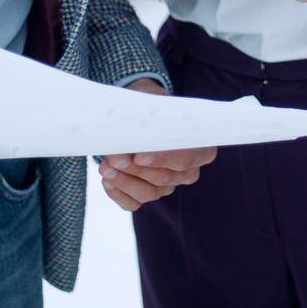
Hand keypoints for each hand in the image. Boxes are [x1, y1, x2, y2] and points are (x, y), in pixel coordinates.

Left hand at [98, 80, 216, 211]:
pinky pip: (133, 203)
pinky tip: (107, 179)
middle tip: (114, 157)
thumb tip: (134, 127)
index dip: (163, 159)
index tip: (139, 156)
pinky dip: (118, 193)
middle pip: (164, 178)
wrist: (138, 117)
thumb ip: (152, 115)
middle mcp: (187, 172)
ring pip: (148, 193)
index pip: (185, 159)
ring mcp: (167, 186)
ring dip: (124, 181)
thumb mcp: (155, 104)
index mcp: (200, 148)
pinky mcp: (146, 196)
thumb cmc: (151, 108)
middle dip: (135, 169)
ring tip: (106, 166)